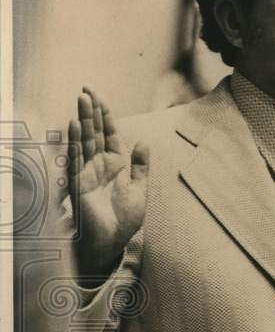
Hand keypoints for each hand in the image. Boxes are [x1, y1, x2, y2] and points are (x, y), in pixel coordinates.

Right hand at [67, 87, 148, 278]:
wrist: (112, 243)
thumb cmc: (124, 220)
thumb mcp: (140, 190)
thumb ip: (141, 167)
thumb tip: (143, 142)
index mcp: (115, 164)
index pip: (109, 133)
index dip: (105, 115)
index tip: (99, 96)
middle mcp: (99, 165)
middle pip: (95, 132)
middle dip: (91, 111)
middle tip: (87, 88)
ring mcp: (87, 172)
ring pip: (85, 140)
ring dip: (83, 120)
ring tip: (82, 99)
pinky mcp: (78, 183)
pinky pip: (76, 158)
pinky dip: (75, 142)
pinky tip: (73, 125)